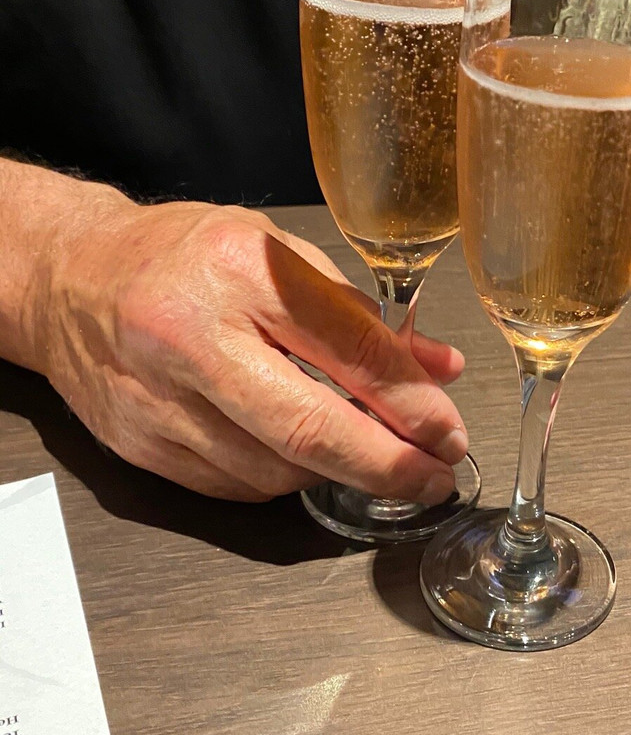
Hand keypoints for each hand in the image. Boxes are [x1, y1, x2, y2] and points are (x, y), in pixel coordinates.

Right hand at [37, 198, 467, 501]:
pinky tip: (303, 458)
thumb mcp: (280, 254)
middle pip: (308, 430)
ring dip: (337, 474)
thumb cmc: (185, 255)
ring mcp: (158, 400)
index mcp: (240, 274)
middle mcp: (193, 338)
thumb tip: (436, 369)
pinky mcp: (140, 446)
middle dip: (387, 466)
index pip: (348, 351)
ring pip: (275, 471)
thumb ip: (360, 315)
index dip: (411, 404)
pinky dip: (285, 479)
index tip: (448, 433)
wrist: (71, 278)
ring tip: (370, 458)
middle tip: (434, 479)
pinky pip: (235, 486)